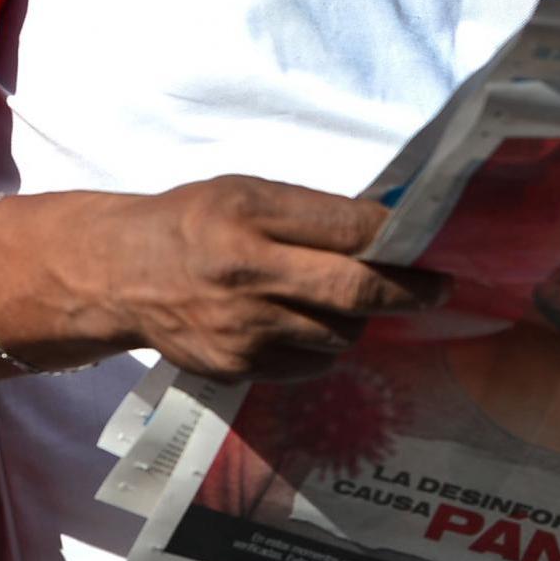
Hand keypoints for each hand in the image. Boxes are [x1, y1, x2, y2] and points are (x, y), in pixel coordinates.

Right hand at [71, 176, 446, 379]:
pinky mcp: (236, 368)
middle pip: (354, 292)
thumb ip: (310, 212)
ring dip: (359, 321)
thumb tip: (388, 229)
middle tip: (440, 289)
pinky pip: (308, 365)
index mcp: (250, 214)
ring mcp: (241, 329)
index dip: (398, 239)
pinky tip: (309, 325)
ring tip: (349, 301)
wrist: (120, 275)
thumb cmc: (195, 221)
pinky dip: (323, 346)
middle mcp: (246, 274)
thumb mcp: (246, 192)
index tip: (431, 243)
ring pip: (339, 335)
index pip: (348, 229)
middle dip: (409, 293)